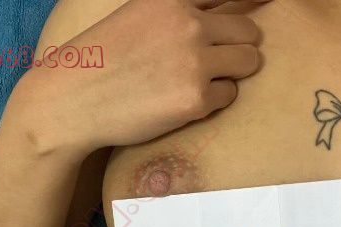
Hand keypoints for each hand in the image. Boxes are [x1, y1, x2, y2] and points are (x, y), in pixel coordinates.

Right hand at [17, 0, 271, 157]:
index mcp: (172, 0)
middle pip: (249, 29)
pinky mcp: (195, 99)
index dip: (249, 3)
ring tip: (205, 82)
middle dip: (240, 46)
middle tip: (220, 61)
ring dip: (234, 72)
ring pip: (248, 62)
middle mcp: (188, 24)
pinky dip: (215, 100)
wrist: (70, 102)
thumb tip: (214, 20)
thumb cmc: (100, 62)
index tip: (269, 4)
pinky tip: (186, 102)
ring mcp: (194, 62)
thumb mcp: (137, 17)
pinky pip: (230, 95)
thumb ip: (176, 14)